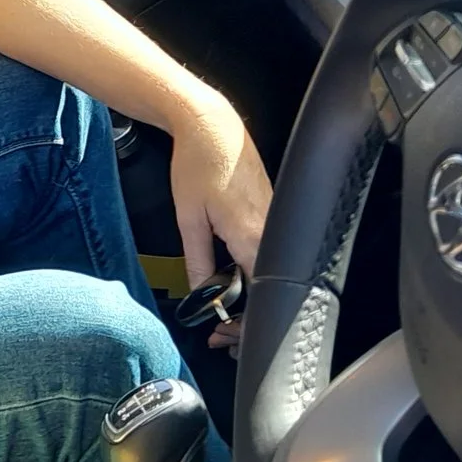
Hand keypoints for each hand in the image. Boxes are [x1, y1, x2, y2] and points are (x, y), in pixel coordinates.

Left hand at [167, 95, 270, 348]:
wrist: (211, 125)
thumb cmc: (198, 163)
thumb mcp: (188, 218)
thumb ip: (197, 261)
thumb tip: (202, 293)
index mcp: (252, 235)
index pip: (259, 296)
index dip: (242, 323)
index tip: (223, 336)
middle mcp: (270, 230)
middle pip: (267, 289)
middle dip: (245, 318)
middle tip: (219, 335)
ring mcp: (273, 220)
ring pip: (268, 273)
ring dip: (248, 297)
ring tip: (223, 312)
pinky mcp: (270, 212)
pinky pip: (267, 252)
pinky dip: (252, 273)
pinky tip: (234, 281)